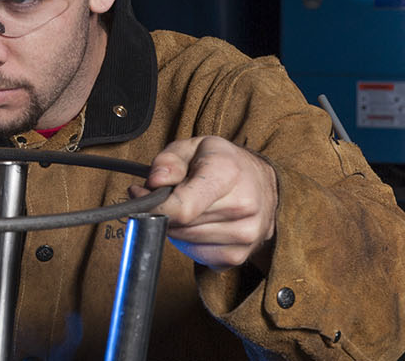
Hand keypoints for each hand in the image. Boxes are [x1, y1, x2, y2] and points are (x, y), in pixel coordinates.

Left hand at [129, 136, 277, 270]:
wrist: (262, 182)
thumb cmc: (223, 163)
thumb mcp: (192, 147)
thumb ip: (168, 161)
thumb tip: (154, 182)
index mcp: (228, 173)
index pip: (182, 208)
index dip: (153, 206)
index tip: (142, 197)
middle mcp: (243, 206)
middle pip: (180, 225)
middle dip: (164, 213)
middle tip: (167, 198)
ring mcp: (245, 235)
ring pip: (186, 243)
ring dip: (178, 228)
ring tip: (188, 208)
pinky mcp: (240, 256)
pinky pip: (198, 257)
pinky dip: (192, 243)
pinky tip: (201, 225)